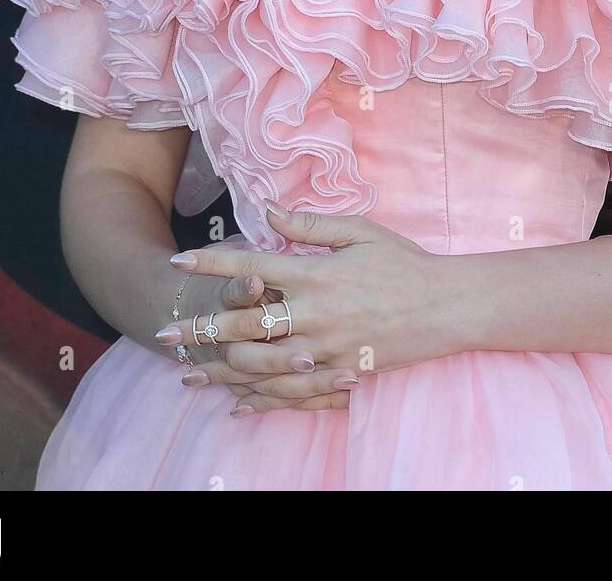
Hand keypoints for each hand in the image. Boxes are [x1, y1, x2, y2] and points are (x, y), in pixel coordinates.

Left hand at [158, 204, 458, 398]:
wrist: (446, 307)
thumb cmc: (403, 262)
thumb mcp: (359, 231)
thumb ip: (308, 224)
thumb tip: (266, 211)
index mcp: (315, 272)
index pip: (251, 266)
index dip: (212, 264)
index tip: (179, 262)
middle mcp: (313, 312)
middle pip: (244, 322)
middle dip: (201, 327)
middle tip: (165, 333)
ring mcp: (325, 348)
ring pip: (260, 364)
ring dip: (220, 368)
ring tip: (189, 371)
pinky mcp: (338, 373)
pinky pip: (291, 392)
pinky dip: (259, 398)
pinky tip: (236, 401)